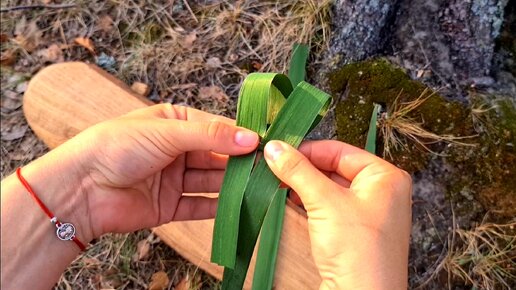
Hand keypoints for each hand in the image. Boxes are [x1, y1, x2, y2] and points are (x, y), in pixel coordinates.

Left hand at [60, 104, 258, 239]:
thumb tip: (250, 137)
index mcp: (174, 123)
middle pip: (216, 156)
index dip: (239, 136)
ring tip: (260, 187)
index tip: (264, 143)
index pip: (215, 128)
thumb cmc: (118, 146)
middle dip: (239, 162)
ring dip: (233, 184)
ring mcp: (173, 179)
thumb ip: (210, 135)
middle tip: (267, 168)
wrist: (82, 188)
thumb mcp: (168, 131)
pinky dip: (218, 207)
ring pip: (211, 181)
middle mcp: (176, 150)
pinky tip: (239, 206)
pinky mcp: (169, 206)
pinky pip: (199, 205)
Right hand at [264, 140, 411, 289]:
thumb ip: (298, 170)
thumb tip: (274, 147)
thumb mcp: (324, 201)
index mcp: (385, 177)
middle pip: (335, 168)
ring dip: (303, 184)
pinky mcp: (354, 234)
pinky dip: (310, 202)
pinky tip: (290, 199)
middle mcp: (381, 192)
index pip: (340, 150)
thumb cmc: (357, 250)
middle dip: (303, 167)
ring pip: (330, 188)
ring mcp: (368, 214)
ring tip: (276, 180)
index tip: (279, 149)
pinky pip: (329, 207)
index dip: (308, 149)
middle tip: (273, 164)